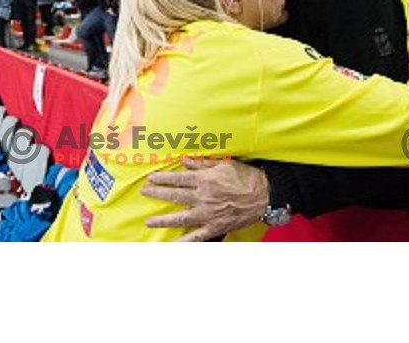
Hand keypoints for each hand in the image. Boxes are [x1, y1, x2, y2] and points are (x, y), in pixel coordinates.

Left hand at [141, 158, 268, 241]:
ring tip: (149, 221)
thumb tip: (184, 161)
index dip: (162, 179)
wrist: (264, 194)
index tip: (151, 178)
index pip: (178, 179)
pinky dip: (184, 243)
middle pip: (175, 196)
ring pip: (180, 218)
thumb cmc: (245, 177)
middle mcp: (203, 197)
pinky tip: (172, 247)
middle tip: (144, 192)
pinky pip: (197, 237)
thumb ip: (202, 163)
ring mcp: (208, 214)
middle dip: (157, 194)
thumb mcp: (224, 164)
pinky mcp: (215, 227)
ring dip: (163, 220)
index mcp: (205, 180)